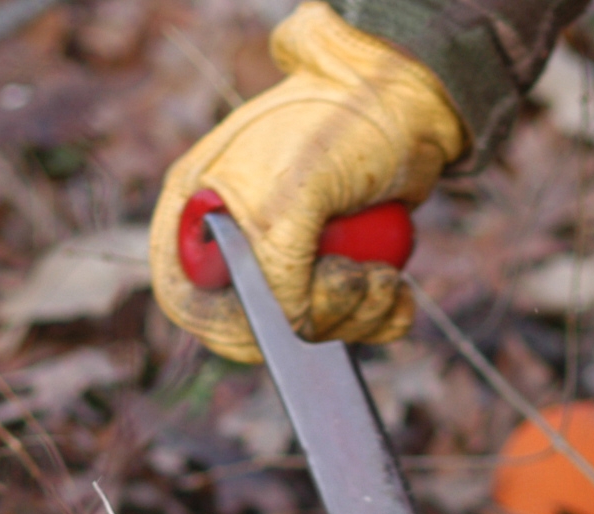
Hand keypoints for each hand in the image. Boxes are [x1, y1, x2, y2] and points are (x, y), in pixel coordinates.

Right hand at [146, 1, 467, 362]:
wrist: (407, 101)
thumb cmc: (342, 122)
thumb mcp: (296, 184)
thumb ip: (274, 257)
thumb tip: (285, 319)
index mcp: (199, 210)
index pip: (186, 298)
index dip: (232, 325)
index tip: (290, 316)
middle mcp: (234, 242)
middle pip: (252, 328)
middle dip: (315, 318)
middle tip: (360, 280)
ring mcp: (284, 261)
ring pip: (307, 332)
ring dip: (357, 316)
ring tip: (387, 275)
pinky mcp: (332, 272)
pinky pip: (348, 327)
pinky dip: (379, 321)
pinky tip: (398, 293)